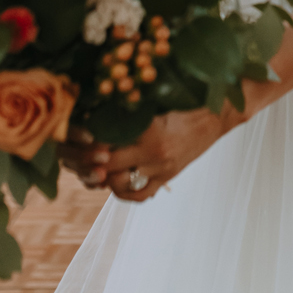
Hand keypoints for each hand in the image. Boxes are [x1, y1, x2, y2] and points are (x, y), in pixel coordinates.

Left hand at [59, 106, 242, 201]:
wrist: (220, 114)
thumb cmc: (191, 98)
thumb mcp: (160, 97)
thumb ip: (132, 105)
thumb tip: (98, 103)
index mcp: (151, 130)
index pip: (107, 140)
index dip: (86, 138)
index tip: (75, 131)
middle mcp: (154, 154)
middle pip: (107, 165)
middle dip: (86, 160)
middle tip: (73, 152)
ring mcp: (161, 169)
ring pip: (120, 184)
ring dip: (101, 177)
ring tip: (90, 165)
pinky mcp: (168, 177)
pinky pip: (140, 194)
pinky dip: (122, 190)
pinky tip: (114, 180)